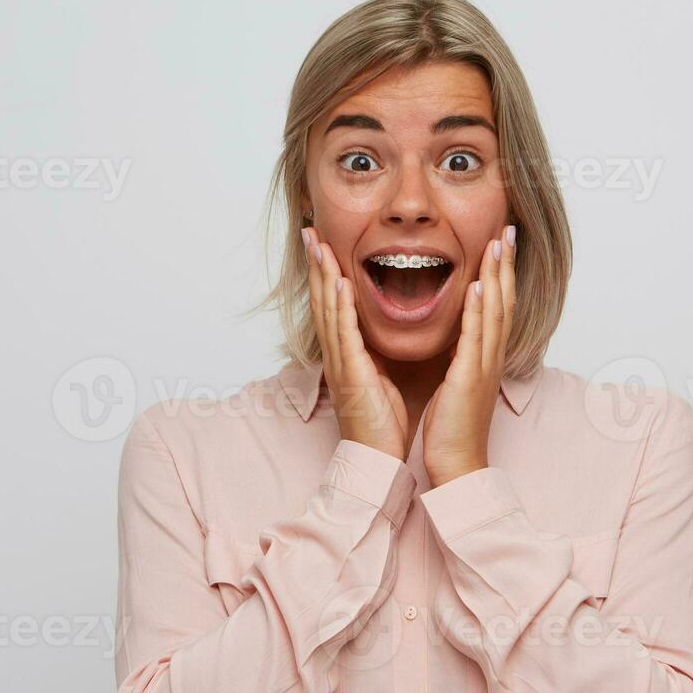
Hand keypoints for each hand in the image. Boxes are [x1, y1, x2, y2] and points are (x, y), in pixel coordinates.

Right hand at [302, 227, 409, 460]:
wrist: (377, 461)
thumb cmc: (382, 425)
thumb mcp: (379, 380)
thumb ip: (374, 355)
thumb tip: (378, 336)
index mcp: (346, 355)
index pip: (333, 306)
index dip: (326, 274)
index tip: (323, 244)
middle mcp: (338, 356)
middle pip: (323, 301)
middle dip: (317, 265)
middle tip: (310, 231)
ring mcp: (341, 364)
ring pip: (327, 311)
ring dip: (323, 275)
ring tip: (318, 244)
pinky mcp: (351, 375)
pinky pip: (343, 336)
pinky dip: (339, 307)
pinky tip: (338, 284)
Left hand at [422, 224, 516, 488]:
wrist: (457, 466)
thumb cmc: (452, 431)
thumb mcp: (456, 385)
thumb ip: (459, 360)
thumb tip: (455, 342)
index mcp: (483, 358)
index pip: (495, 307)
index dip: (500, 275)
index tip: (499, 244)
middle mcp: (489, 358)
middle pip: (503, 301)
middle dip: (505, 265)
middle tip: (507, 230)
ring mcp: (483, 367)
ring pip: (494, 312)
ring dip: (497, 276)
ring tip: (498, 243)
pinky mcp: (470, 379)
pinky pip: (475, 338)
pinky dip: (478, 310)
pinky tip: (478, 286)